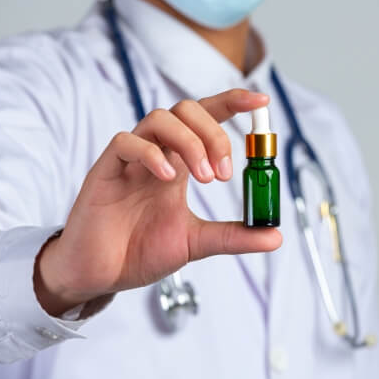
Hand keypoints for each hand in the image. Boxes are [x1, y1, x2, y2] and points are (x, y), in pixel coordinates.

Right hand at [34, 89, 281, 315]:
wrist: (102, 276)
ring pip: (159, 119)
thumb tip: (275, 236)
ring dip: (190, 142)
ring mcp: (131, 160)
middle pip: (186, 111)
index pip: (206, 118)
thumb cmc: (141, 251)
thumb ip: (235, 236)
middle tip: (224, 174)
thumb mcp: (197, 242)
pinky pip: (125, 142)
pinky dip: (152, 154)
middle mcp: (158, 154)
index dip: (232, 103)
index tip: (261, 102)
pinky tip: (168, 177)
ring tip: (205, 178)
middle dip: (214, 133)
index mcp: (180, 164)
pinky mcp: (105, 171)